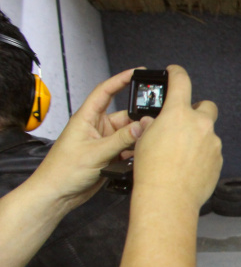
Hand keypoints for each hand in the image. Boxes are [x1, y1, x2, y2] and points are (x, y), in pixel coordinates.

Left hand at [29, 68, 150, 211]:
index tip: (138, 72)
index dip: (121, 79)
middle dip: (139, 119)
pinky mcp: (109, 156)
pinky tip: (142, 155)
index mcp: (87, 118)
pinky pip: (128, 149)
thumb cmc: (63, 170)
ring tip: (150, 141)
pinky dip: (135, 151)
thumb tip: (144, 125)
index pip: (105, 91)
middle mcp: (96, 127)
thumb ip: (122, 139)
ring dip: (138, 138)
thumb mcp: (96, 152)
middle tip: (156, 120)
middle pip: (124, 116)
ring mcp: (103, 142)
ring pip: (128, 134)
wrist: (57, 194)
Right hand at [132, 65, 221, 208]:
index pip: (181, 81)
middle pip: (207, 106)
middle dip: (198, 109)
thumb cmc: (152, 171)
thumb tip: (154, 123)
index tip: (175, 72)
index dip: (177, 73)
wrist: (168, 198)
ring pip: (208, 133)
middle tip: (185, 120)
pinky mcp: (219, 160)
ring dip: (198, 138)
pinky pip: (211, 152)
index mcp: (178, 114)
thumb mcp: (143, 139)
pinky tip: (188, 167)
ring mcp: (212, 143)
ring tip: (181, 154)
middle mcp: (200, 124)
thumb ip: (152, 125)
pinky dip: (202, 155)